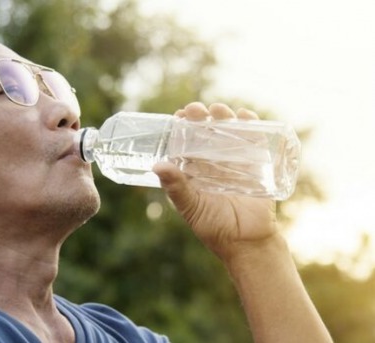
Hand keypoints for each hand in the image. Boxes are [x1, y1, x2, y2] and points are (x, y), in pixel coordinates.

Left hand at [152, 102, 277, 260]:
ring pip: (228, 132)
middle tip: (196, 110)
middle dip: (200, 117)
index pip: (184, 142)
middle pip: (205, 132)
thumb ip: (176, 188)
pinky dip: (252, 125)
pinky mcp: (256, 164)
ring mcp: (234, 162)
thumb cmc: (214, 227)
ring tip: (219, 111)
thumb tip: (157, 165)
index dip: (181, 127)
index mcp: (193, 170)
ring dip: (224, 117)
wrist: (247, 243)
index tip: (178, 115)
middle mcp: (211, 163)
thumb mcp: (191, 207)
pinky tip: (245, 116)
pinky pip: (254, 141)